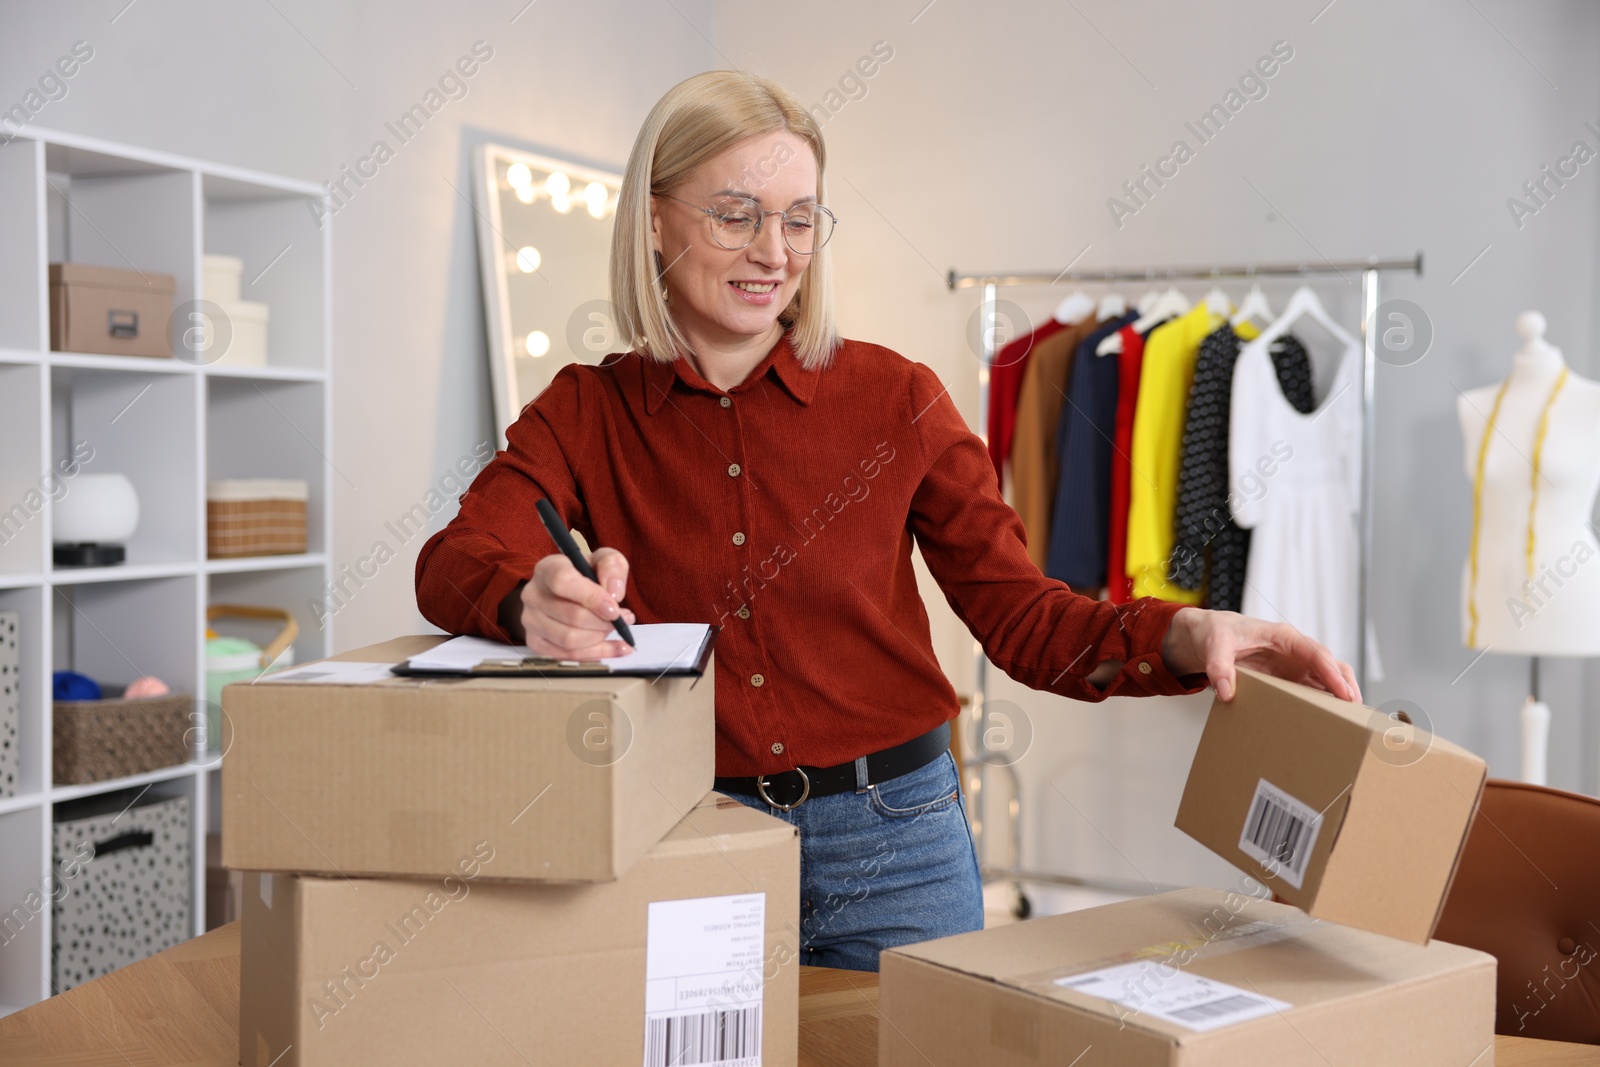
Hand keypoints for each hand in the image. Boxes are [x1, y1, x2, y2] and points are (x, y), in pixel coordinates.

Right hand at [500, 547, 635, 658]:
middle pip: (570, 616)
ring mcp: (531, 621)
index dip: (591, 597)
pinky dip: (597, 654)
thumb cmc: (586, 575)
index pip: (562, 582)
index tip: (614, 609)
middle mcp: (533, 594)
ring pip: (569, 640)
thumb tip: (614, 592)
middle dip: (603, 622)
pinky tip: (615, 646)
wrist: (568, 592)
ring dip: (600, 637)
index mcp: (547, 569)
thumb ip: (612, 566)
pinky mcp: (536, 642)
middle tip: (622, 619)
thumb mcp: (603, 560)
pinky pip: (568, 656)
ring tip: (615, 628)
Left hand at [1160, 607, 1359, 703]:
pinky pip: (1313, 690)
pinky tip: (1328, 721)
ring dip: (1340, 697)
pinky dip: (1324, 703)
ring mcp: (1294, 665)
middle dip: (1346, 687)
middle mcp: (1295, 650)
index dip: (1332, 674)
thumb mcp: (1213, 646)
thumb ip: (1219, 666)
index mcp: (1284, 637)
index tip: (1344, 694)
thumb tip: (1226, 691)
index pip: (1316, 653)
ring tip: (1350, 722)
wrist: (1208, 636)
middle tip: (1355, 713)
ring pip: (1328, 679)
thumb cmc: (1216, 633)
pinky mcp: (1289, 678)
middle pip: (1332, 666)